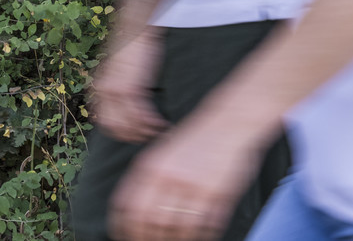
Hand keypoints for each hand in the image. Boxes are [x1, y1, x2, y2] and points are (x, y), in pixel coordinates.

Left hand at [90, 28, 165, 141]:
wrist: (137, 27)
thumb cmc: (132, 47)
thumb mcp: (119, 69)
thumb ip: (118, 85)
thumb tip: (128, 105)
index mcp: (100, 88)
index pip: (105, 121)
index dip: (122, 132)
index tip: (137, 134)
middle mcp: (104, 92)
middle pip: (116, 128)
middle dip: (134, 136)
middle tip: (150, 136)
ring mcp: (116, 91)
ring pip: (130, 125)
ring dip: (146, 132)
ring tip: (159, 131)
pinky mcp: (131, 88)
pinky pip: (142, 115)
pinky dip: (153, 124)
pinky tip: (163, 124)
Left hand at [106, 113, 263, 240]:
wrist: (228, 123)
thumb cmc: (195, 140)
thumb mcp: (162, 153)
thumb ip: (146, 179)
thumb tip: (133, 212)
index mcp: (150, 166)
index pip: (126, 206)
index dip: (123, 228)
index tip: (125, 237)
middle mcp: (168, 177)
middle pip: (149, 222)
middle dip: (147, 239)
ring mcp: (193, 186)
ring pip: (176, 228)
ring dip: (175, 240)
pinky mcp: (218, 194)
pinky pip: (204, 226)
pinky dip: (199, 236)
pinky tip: (198, 236)